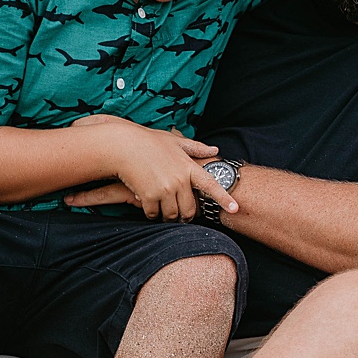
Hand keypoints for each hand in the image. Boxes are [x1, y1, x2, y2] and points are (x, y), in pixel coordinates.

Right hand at [93, 119, 233, 221]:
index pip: (211, 185)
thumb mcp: (174, 141)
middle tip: (181, 216)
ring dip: (168, 216)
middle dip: (186, 215)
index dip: (224, 198)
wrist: (121, 145)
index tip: (236, 209)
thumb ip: (196, 148)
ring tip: (163, 210)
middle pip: (190, 209)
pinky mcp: (150, 196)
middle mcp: (180, 179)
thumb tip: (215, 150)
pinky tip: (148, 206)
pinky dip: (152, 213)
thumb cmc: (147, 141)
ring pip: (172, 215)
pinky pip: (154, 214)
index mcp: (188, 166)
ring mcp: (165, 189)